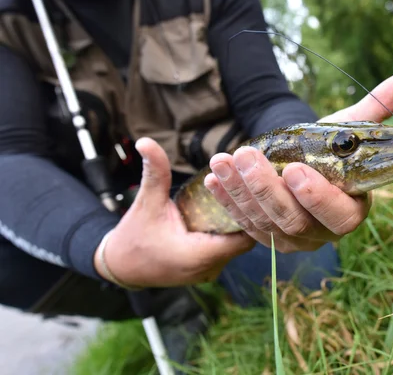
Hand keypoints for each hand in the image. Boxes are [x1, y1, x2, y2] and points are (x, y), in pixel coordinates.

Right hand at [93, 138, 255, 287]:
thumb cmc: (134, 237)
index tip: (251, 189)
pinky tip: (227, 212)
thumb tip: (146, 141)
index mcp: (198, 255)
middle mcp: (209, 268)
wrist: (120, 267)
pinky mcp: (207, 270)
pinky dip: (227, 233)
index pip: (244, 237)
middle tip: (250, 188)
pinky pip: (226, 250)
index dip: (251, 213)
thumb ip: (155, 172)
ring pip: (236, 247)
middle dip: (247, 215)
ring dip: (238, 224)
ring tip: (243, 197)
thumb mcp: (147, 202)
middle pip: (244, 241)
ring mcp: (209, 272)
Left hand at [203, 71, 392, 252]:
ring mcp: (292, 239)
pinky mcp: (266, 236)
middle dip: (268, 189)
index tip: (296, 169)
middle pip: (295, 222)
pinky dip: (228, 200)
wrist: (304, 161)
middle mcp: (322, 232)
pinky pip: (244, 223)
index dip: (318, 197)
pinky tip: (216, 176)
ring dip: (241, 192)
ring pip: (265, 223)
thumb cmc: (332, 147)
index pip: (339, 215)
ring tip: (223, 159)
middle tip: (248, 155)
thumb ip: (379, 107)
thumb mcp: (351, 127)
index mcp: (352, 208)